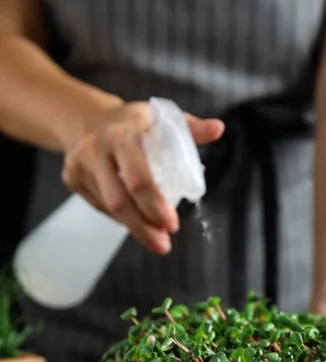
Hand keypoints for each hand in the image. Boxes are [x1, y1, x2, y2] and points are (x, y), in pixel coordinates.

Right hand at [61, 101, 223, 253]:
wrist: (83, 116)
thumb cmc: (132, 122)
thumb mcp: (160, 117)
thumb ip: (191, 127)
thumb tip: (219, 129)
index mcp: (122, 133)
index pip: (139, 178)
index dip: (155, 206)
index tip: (172, 225)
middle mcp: (96, 149)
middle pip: (120, 201)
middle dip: (143, 228)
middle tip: (164, 244)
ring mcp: (79, 165)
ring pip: (108, 207)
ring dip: (133, 227)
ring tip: (155, 240)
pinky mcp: (70, 178)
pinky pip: (99, 206)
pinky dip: (119, 217)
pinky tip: (134, 220)